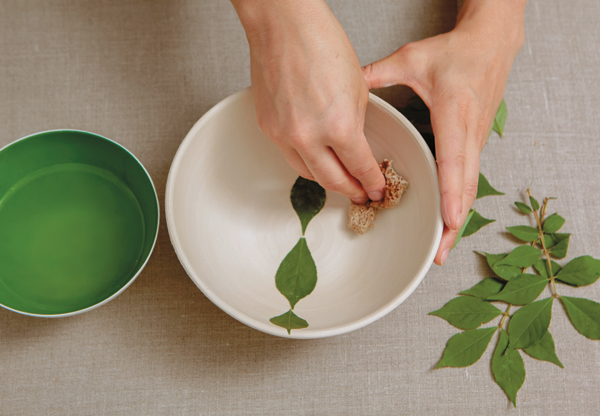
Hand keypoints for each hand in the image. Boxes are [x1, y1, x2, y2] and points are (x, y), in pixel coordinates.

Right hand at [231, 0, 384, 202]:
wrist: (284, 26)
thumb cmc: (321, 44)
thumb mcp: (358, 89)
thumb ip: (356, 124)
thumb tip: (354, 146)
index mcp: (339, 126)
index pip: (360, 168)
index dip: (372, 182)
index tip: (377, 188)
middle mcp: (308, 137)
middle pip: (333, 181)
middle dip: (352, 191)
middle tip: (362, 194)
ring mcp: (283, 135)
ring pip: (307, 173)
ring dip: (327, 180)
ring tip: (340, 179)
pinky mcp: (267, 128)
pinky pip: (289, 154)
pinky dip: (306, 160)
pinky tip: (315, 157)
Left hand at [362, 0, 525, 264]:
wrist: (491, 44)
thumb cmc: (456, 52)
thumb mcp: (412, 59)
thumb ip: (378, 74)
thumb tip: (346, 89)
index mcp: (455, 114)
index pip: (453, 160)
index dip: (451, 193)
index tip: (447, 221)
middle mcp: (470, 133)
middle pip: (465, 186)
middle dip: (454, 222)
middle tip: (440, 253)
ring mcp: (476, 140)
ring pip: (469, 187)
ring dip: (457, 218)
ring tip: (442, 248)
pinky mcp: (476, 143)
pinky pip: (469, 179)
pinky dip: (459, 203)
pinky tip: (448, 220)